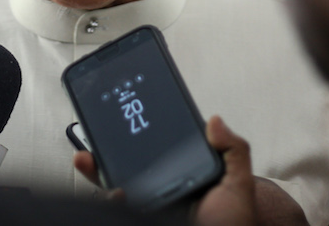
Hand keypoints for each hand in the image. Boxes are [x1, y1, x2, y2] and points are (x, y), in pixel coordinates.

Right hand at [73, 116, 306, 225]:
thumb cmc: (233, 225)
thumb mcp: (239, 185)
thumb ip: (234, 151)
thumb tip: (216, 121)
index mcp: (185, 171)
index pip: (160, 145)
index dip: (142, 129)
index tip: (130, 114)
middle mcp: (165, 184)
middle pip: (132, 159)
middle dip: (110, 146)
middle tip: (98, 135)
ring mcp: (152, 202)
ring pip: (120, 181)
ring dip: (99, 169)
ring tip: (89, 159)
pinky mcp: (144, 216)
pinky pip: (122, 206)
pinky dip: (110, 196)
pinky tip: (114, 192)